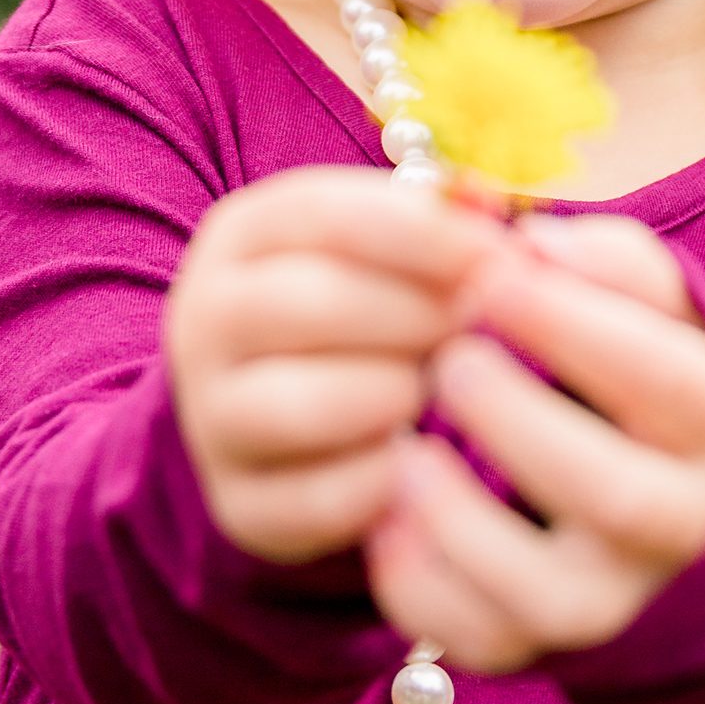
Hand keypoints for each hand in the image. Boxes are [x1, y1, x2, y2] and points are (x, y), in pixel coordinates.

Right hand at [166, 168, 497, 563]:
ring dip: (397, 393)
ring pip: (307, 403)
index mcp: (240, 236)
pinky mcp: (238, 503)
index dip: (424, 233)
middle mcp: (206, 318)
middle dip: (419, 314)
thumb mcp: (377, 248)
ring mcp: (211, 416)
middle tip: (481, 327)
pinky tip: (425, 459)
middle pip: (315, 303)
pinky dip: (386, 481)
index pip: (326, 214)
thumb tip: (482, 200)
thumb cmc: (356, 313)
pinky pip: (319, 498)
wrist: (274, 418)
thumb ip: (432, 222)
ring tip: (442, 388)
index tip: (499, 254)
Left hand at [365, 214, 704, 670]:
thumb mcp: (655, 304)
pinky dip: (424, 590)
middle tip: (449, 360)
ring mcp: (615, 596)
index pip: (668, 378)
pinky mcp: (545, 644)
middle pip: (614, 494)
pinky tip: (385, 519)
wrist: (671, 497)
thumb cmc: (642, 368)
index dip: (578, 325)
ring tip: (406, 451)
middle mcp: (682, 521)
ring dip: (465, 523)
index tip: (493, 274)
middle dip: (520, 421)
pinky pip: (484, 641)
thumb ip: (610, 259)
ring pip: (550, 595)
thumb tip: (534, 243)